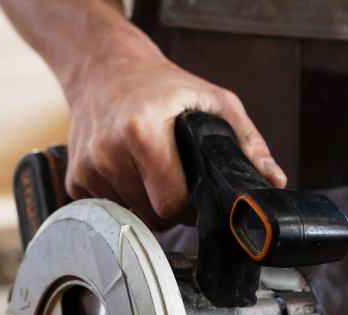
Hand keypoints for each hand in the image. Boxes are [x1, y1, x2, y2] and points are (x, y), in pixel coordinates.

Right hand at [63, 39, 285, 229]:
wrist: (104, 66)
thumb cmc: (160, 84)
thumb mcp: (212, 100)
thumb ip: (246, 141)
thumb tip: (273, 180)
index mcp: (142, 130)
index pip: (171, 204)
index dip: (191, 209)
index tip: (197, 196)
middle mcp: (108, 150)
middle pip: (152, 215)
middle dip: (172, 208)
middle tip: (178, 184)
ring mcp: (87, 166)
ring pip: (131, 215)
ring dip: (147, 205)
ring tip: (153, 174)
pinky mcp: (75, 177)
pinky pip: (108, 209)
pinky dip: (124, 201)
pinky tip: (130, 175)